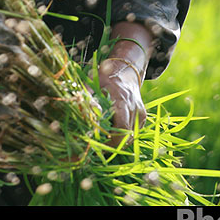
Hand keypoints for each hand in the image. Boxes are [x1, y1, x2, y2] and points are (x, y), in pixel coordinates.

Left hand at [97, 21, 154, 147]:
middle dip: (113, 145)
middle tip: (97, 148)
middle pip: (127, 135)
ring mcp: (140, 113)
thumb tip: (78, 111)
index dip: (111, 140)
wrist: (126, 70)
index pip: (122, 127)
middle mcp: (134, 108)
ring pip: (131, 136)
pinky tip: (112, 134)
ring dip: (118, 142)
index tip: (97, 145)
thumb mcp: (94, 82)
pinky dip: (124, 137)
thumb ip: (87, 97)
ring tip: (103, 142)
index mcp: (122, 100)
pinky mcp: (142, 117)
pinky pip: (134, 132)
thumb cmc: (107, 77)